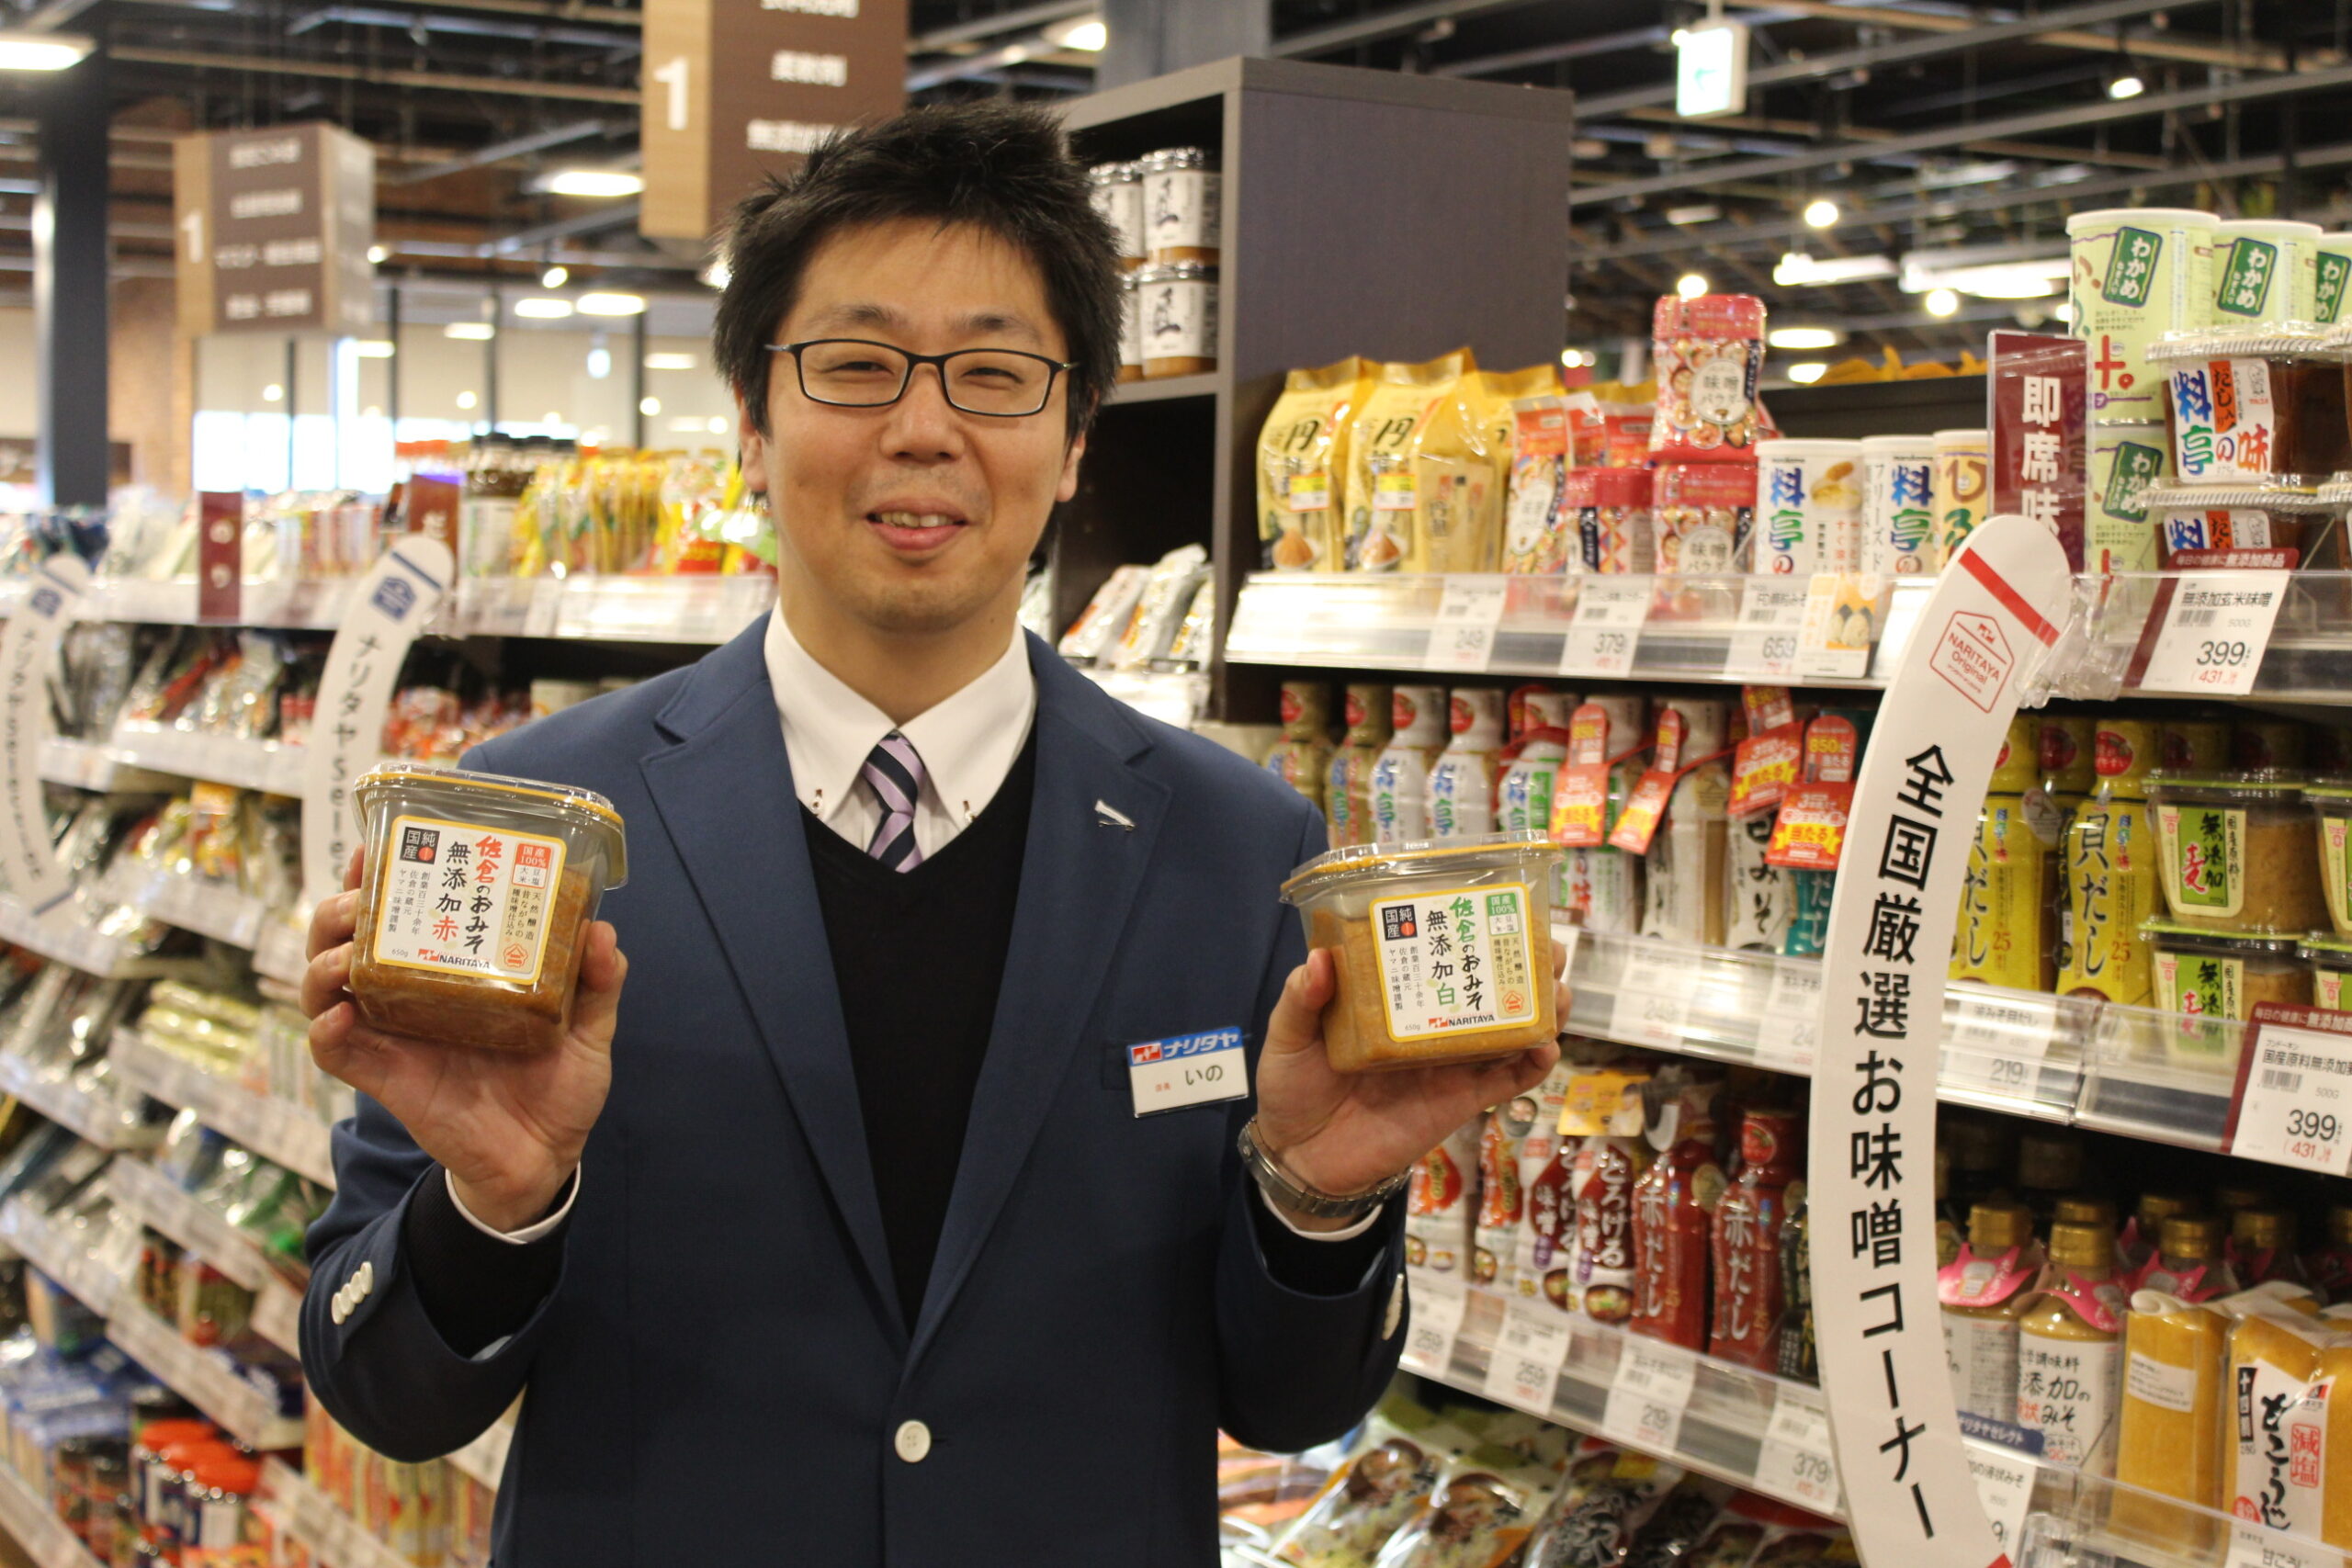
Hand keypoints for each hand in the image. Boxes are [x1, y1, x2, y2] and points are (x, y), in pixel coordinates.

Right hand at [302, 847, 624, 1232]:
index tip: (374, 849)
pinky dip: (326, 1030)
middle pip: (348, 939)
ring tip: (344, 956)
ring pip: (327, 986)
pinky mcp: (385, 1077)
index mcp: (457, 970)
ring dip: (323, 963)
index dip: (379, 879)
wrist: (546, 1157)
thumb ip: (597, 982)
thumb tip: (601, 932)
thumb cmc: (560, 1084)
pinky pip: (335, 1051)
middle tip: (357, 903)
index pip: (406, 913)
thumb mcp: (589, 1027)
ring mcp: (395, 1034)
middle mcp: (416, 994)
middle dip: (339, 911)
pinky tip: (341, 1015)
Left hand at [1253, 941, 1568, 1232]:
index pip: (1440, 955)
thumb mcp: (1288, 1036)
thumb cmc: (1293, 1088)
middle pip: (1490, 988)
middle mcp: (1430, 1024)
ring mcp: (1450, 1063)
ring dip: (1541, 1010)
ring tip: (1557, 991)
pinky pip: (1507, 1082)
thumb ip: (1302, 999)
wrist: (1301, 1157)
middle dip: (1526, 965)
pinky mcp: (1460, 1101)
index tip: (1498, 908)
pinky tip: (1545, 1045)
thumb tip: (1320, 959)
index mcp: (1394, 999)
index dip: (1472, 932)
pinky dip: (1533, 1064)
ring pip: (1511, 1031)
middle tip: (1548, 948)